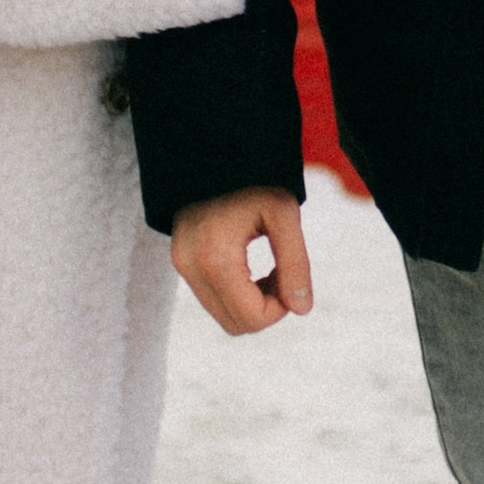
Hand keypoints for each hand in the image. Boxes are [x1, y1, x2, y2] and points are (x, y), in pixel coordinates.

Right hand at [173, 186, 313, 332]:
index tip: (290, 278)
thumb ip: (296, 263)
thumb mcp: (284, 214)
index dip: (280, 308)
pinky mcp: (182, 265)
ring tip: (267, 270)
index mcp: (216, 258)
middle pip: (237, 325)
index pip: (252, 318)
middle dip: (267, 309)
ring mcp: (183, 268)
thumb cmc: (253, 182)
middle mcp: (192, 268)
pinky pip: (213, 302)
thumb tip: (302, 310)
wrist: (215, 157)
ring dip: (252, 304)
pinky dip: (237, 296)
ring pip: (224, 318)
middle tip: (281, 274)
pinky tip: (250, 268)